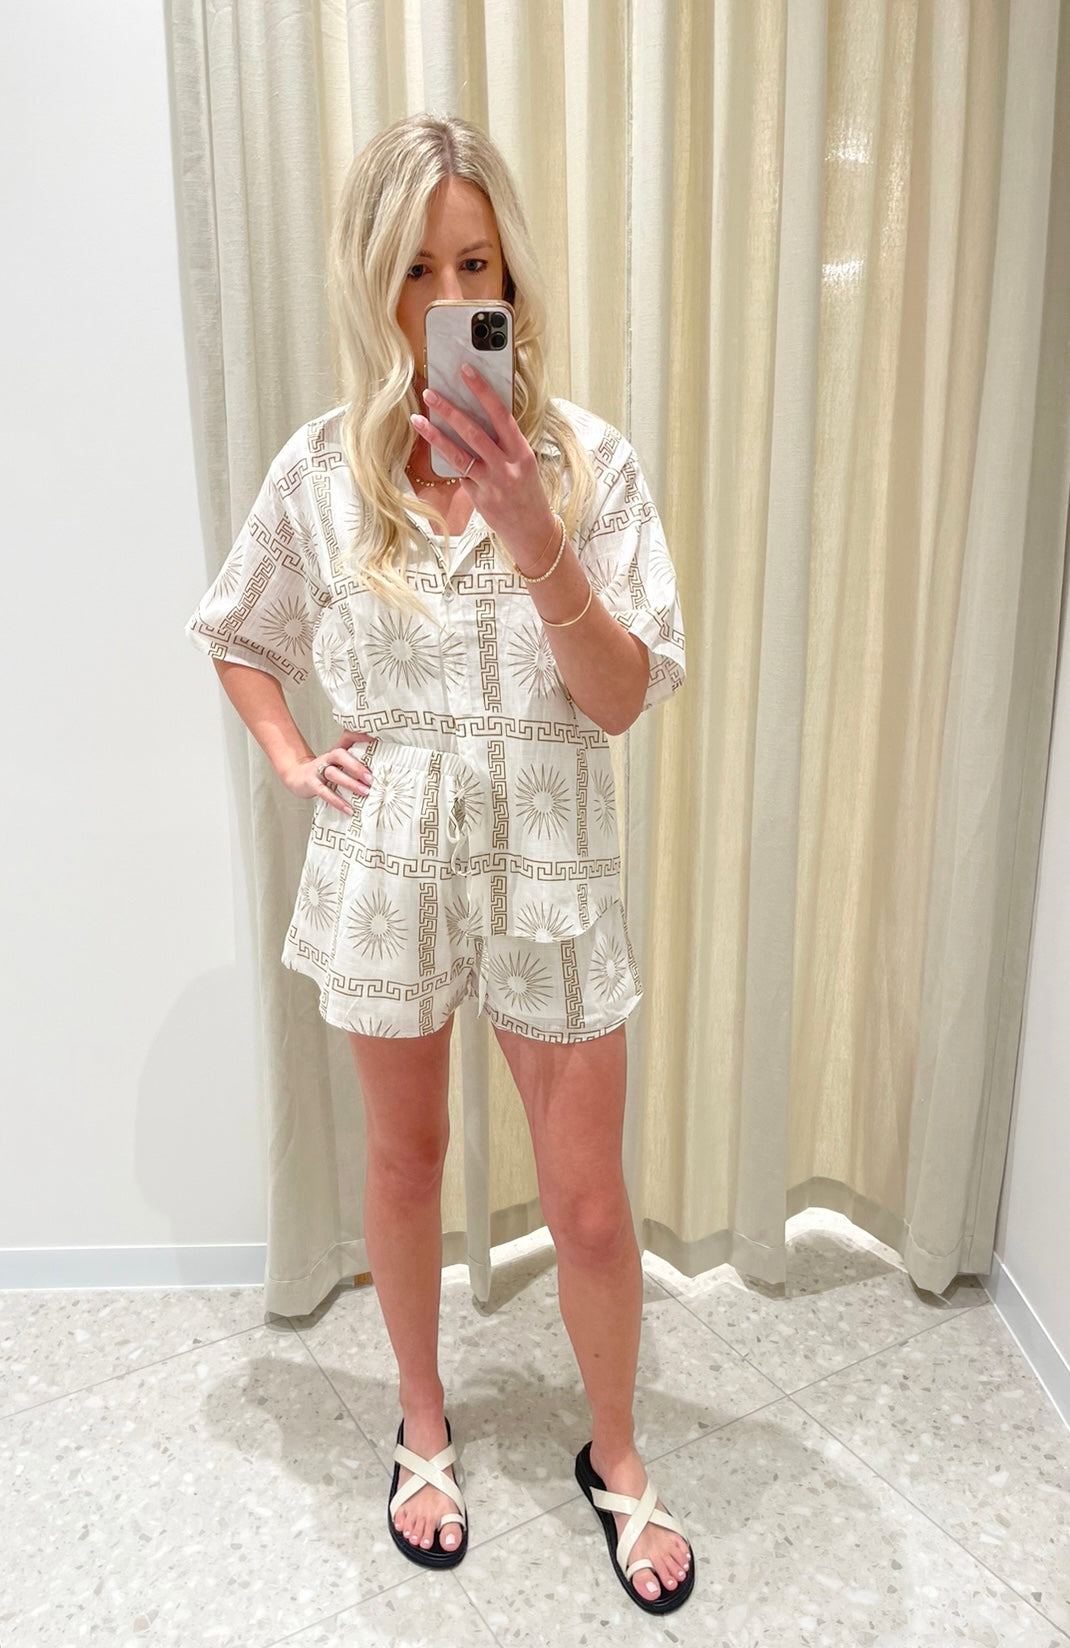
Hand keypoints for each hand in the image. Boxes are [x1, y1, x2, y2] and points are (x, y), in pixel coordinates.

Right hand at [281, 729, 373, 817]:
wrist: (297, 777)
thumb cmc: (324, 770)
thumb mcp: (337, 763)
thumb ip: (355, 760)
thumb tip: (376, 756)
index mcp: (335, 752)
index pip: (347, 739)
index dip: (359, 737)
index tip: (374, 739)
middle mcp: (327, 758)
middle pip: (339, 756)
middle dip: (356, 766)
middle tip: (371, 778)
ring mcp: (317, 771)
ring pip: (333, 774)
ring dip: (350, 783)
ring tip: (365, 792)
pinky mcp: (311, 785)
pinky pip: (325, 793)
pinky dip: (337, 802)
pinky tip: (349, 810)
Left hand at [410, 365, 556, 570]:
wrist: (532, 531)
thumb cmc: (527, 493)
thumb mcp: (523, 463)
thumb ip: (504, 443)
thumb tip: (476, 418)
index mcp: (522, 451)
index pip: (501, 414)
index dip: (482, 391)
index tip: (466, 371)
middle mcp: (507, 466)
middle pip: (474, 431)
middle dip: (450, 410)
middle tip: (431, 393)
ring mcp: (492, 483)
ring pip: (459, 454)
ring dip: (436, 435)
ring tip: (418, 419)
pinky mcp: (479, 498)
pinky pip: (458, 474)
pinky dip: (445, 460)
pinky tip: (431, 447)